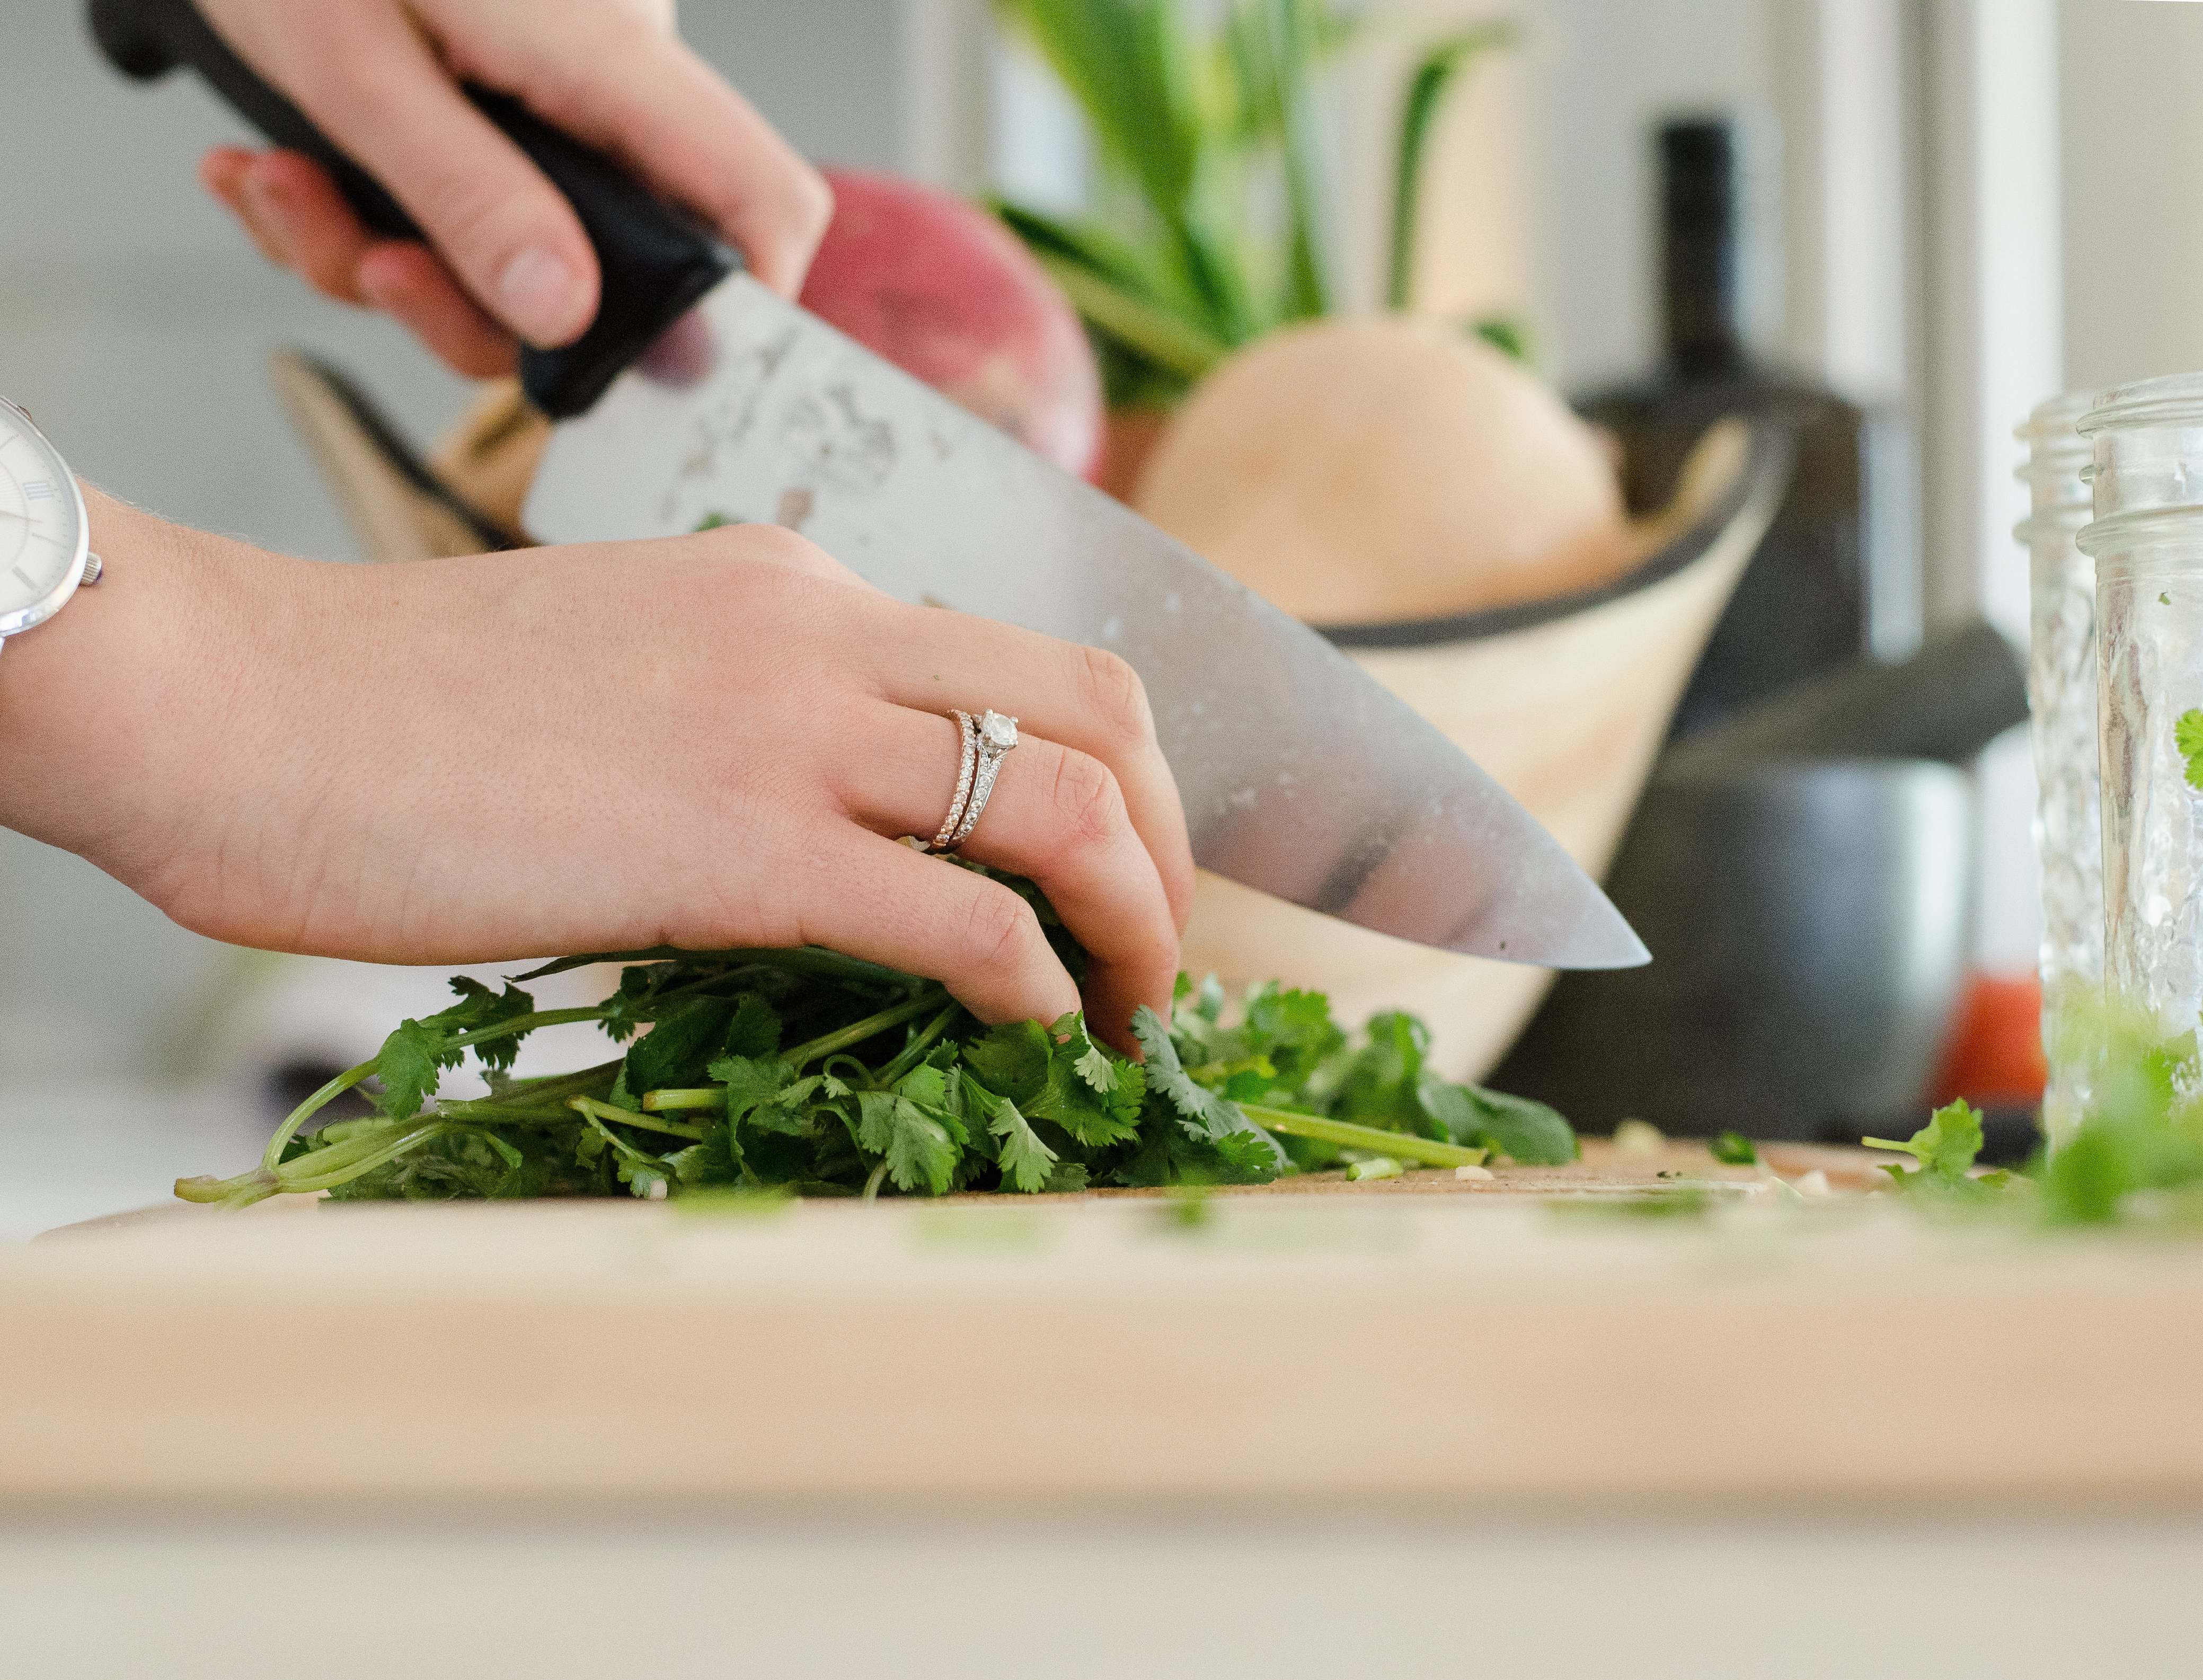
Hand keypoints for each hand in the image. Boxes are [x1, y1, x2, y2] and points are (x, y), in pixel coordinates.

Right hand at [0, 501, 1191, 1047]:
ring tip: (1131, 1012)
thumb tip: (837, 831)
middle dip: (1168, 836)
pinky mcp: (737, 848)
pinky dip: (1033, 984)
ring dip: (1135, 921)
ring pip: (1064, 805)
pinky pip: (960, 917)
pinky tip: (1034, 1031)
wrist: (237, 703)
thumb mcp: (623, 664)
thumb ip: (749, 713)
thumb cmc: (396, 711)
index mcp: (795, 582)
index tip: (1114, 867)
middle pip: (1097, 707)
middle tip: (1156, 947)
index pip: (1022, 658)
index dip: (1112, 767)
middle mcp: (821, 627)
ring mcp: (787, 729)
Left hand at [192, 0, 830, 376]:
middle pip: (611, 269)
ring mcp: (552, 101)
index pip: (760, 198)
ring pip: (513, 258)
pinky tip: (281, 170)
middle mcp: (604, 86)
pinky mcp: (495, 108)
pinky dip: (359, 217)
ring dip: (380, 258)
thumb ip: (468, 194)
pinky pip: (459, 213)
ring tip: (282, 186)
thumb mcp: (356, 65)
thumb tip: (565, 315)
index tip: (647, 372)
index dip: (740, 307)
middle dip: (463, 305)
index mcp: (609, 57)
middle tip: (367, 265)